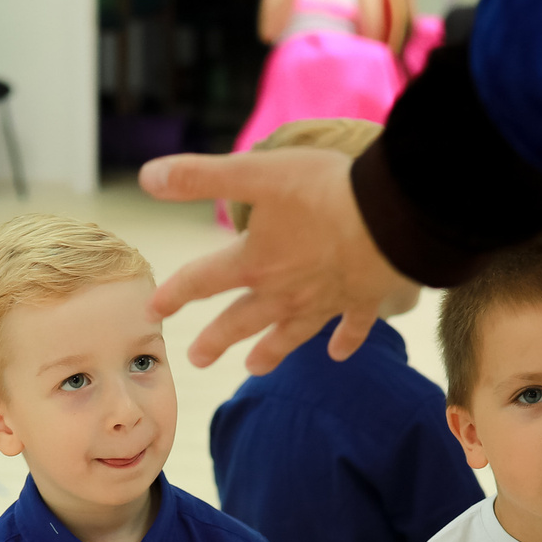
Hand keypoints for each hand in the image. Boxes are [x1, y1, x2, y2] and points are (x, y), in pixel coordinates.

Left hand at [139, 145, 407, 372]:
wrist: (393, 215)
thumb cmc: (324, 190)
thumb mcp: (256, 172)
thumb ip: (201, 176)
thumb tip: (148, 176)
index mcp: (255, 262)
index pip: (202, 281)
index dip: (175, 293)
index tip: (154, 309)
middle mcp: (285, 291)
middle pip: (242, 319)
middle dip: (217, 339)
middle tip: (196, 359)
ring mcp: (324, 300)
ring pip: (290, 334)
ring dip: (271, 351)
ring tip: (254, 369)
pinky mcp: (362, 299)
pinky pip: (351, 328)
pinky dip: (344, 342)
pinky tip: (337, 356)